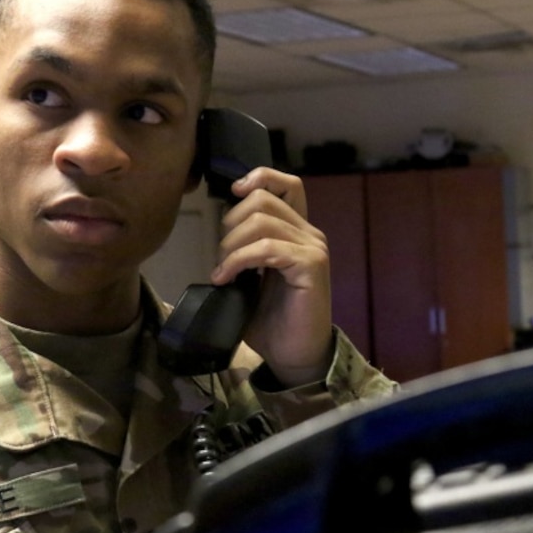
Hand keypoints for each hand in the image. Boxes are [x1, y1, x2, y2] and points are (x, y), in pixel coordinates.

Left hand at [211, 167, 333, 387]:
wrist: (294, 355)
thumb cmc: (273, 320)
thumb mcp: (252, 277)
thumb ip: (245, 248)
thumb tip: (220, 229)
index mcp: (296, 231)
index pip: (285, 183)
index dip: (258, 177)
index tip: (232, 193)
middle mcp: (309, 233)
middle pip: (263, 199)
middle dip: (230, 223)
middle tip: (222, 256)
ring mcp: (312, 248)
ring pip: (262, 221)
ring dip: (231, 245)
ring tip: (223, 271)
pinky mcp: (311, 266)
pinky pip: (267, 248)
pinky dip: (238, 261)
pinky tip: (225, 279)